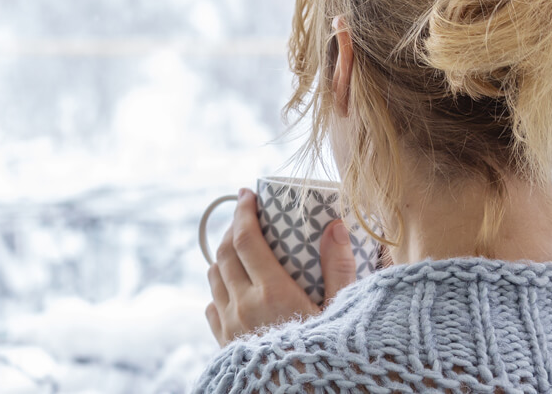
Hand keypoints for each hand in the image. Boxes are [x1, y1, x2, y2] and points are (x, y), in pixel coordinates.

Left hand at [204, 188, 360, 346]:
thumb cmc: (328, 357)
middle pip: (224, 252)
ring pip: (214, 276)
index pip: (245, 238)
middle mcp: (242, 306)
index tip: (247, 194)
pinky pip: (211, 306)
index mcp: (272, 293)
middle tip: (247, 216)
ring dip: (224, 256)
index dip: (244, 211)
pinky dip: (219, 288)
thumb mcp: (341, 312)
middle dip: (233, 228)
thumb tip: (335, 225)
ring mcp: (228, 326)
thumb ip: (339, 268)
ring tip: (242, 249)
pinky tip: (236, 288)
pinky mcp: (223, 344)